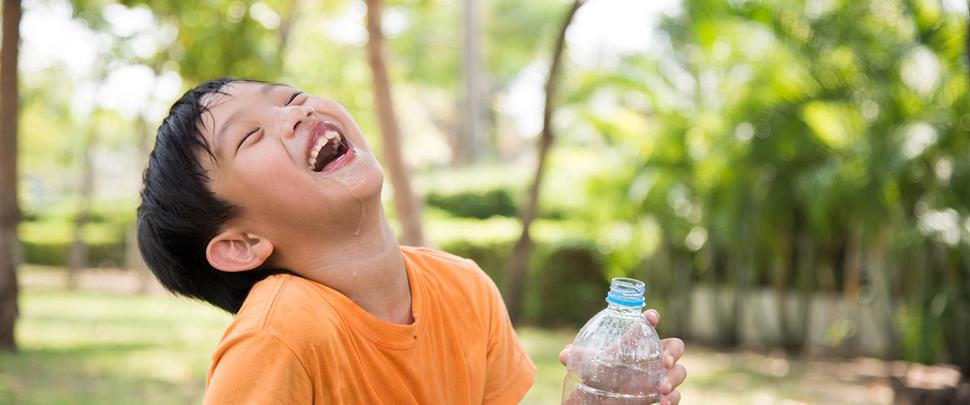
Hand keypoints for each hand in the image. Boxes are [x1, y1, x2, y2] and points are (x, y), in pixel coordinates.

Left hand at [559, 308, 686, 404]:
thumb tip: (565, 355)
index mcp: (637, 341)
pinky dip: (673, 399)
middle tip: (665, 361)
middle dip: (673, 351)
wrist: (602, 400)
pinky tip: (663, 402)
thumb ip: (578, 357)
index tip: (651, 317)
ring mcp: (660, 376)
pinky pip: (676, 396)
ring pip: (679, 371)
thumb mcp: (588, 365)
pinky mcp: (661, 395)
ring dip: (674, 378)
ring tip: (662, 388)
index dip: (652, 318)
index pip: (649, 324)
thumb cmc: (599, 374)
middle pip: (675, 346)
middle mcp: (653, 356)